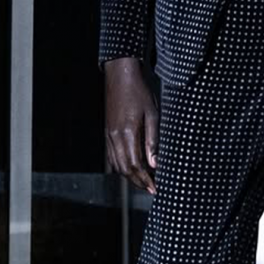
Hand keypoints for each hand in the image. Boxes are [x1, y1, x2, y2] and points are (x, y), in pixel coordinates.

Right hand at [104, 58, 158, 193]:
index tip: (155, 189)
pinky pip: (112, 156)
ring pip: (117, 165)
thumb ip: (152, 140)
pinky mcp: (108, 132)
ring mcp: (109, 135)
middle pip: (124, 169)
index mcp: (126, 133)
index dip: (144, 180)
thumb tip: (154, 164)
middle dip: (138, 181)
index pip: (134, 165)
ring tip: (144, 181)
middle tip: (152, 189)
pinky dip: (122, 166)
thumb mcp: (152, 114)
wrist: (120, 75)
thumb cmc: (139, 92)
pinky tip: (132, 167)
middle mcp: (114, 138)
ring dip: (130, 176)